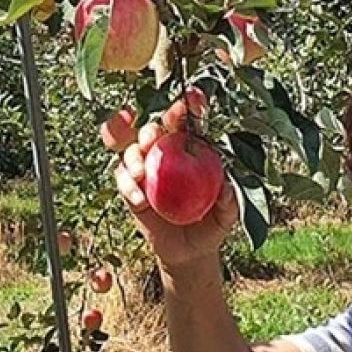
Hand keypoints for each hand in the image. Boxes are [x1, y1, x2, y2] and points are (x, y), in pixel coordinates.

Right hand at [112, 122, 237, 273]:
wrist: (187, 252)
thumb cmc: (211, 226)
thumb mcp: (226, 218)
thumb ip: (229, 204)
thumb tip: (228, 190)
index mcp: (191, 150)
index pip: (187, 123)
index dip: (186, 108)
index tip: (189, 99)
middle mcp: (166, 154)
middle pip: (152, 129)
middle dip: (149, 129)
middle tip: (151, 140)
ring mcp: (145, 169)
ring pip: (130, 149)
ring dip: (132, 156)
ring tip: (139, 173)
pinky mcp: (130, 187)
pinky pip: (121, 177)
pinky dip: (126, 184)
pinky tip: (138, 198)